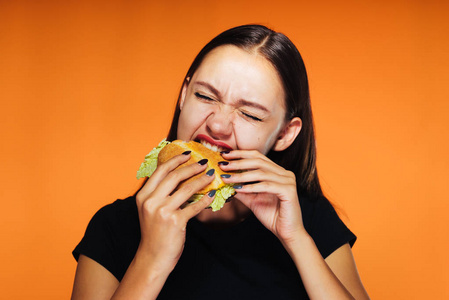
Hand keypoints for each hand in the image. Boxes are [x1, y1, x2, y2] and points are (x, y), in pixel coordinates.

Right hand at [135, 153, 214, 271]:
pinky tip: (212, 194)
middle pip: (174, 176)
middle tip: (203, 163)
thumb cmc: (154, 233)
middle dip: (191, 167)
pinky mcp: (175, 222)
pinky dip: (205, 199)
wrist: (153, 257)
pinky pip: (194, 206)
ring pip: (186, 189)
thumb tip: (178, 174)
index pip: (161, 171)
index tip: (187, 154)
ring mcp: (162, 211)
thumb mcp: (150, 210)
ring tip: (211, 175)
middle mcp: (150, 201)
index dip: (175, 160)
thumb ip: (159, 193)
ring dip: (201, 180)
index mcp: (143, 196)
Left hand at [220, 150, 305, 244]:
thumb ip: (241, 188)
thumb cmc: (271, 215)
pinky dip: (251, 187)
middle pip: (258, 161)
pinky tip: (239, 189)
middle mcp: (284, 173)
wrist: (287, 232)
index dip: (240, 154)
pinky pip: (266, 186)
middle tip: (222, 165)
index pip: (257, 156)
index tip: (224, 155)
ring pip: (261, 173)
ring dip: (241, 175)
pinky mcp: (289, 190)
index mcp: (277, 171)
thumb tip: (225, 179)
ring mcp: (288, 180)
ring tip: (226, 178)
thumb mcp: (252, 199)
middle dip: (238, 162)